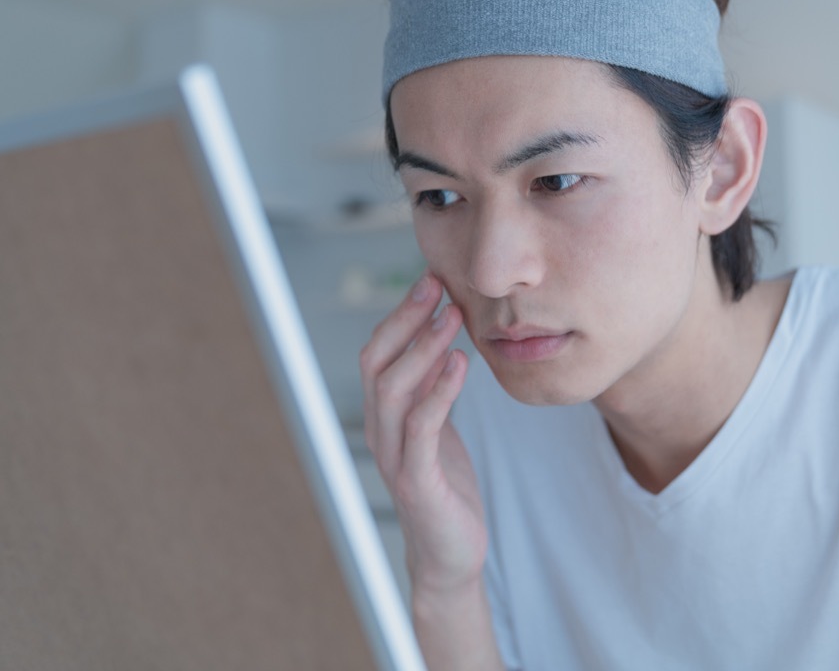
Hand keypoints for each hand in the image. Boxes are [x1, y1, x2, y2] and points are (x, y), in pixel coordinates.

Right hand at [359, 271, 486, 595]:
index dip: (399, 317)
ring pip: (393, 391)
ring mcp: (395, 458)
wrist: (451, 556)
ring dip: (423, 348)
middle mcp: (380, 434)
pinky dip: (440, 392)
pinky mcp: (418, 481)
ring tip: (451, 317)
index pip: (378, 356)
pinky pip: (423, 428)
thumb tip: (438, 343)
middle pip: (377, 364)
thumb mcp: (438, 430)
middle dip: (405, 321)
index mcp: (384, 418)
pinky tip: (461, 365)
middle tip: (435, 285)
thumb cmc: (446, 489)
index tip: (429, 282)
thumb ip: (431, 392)